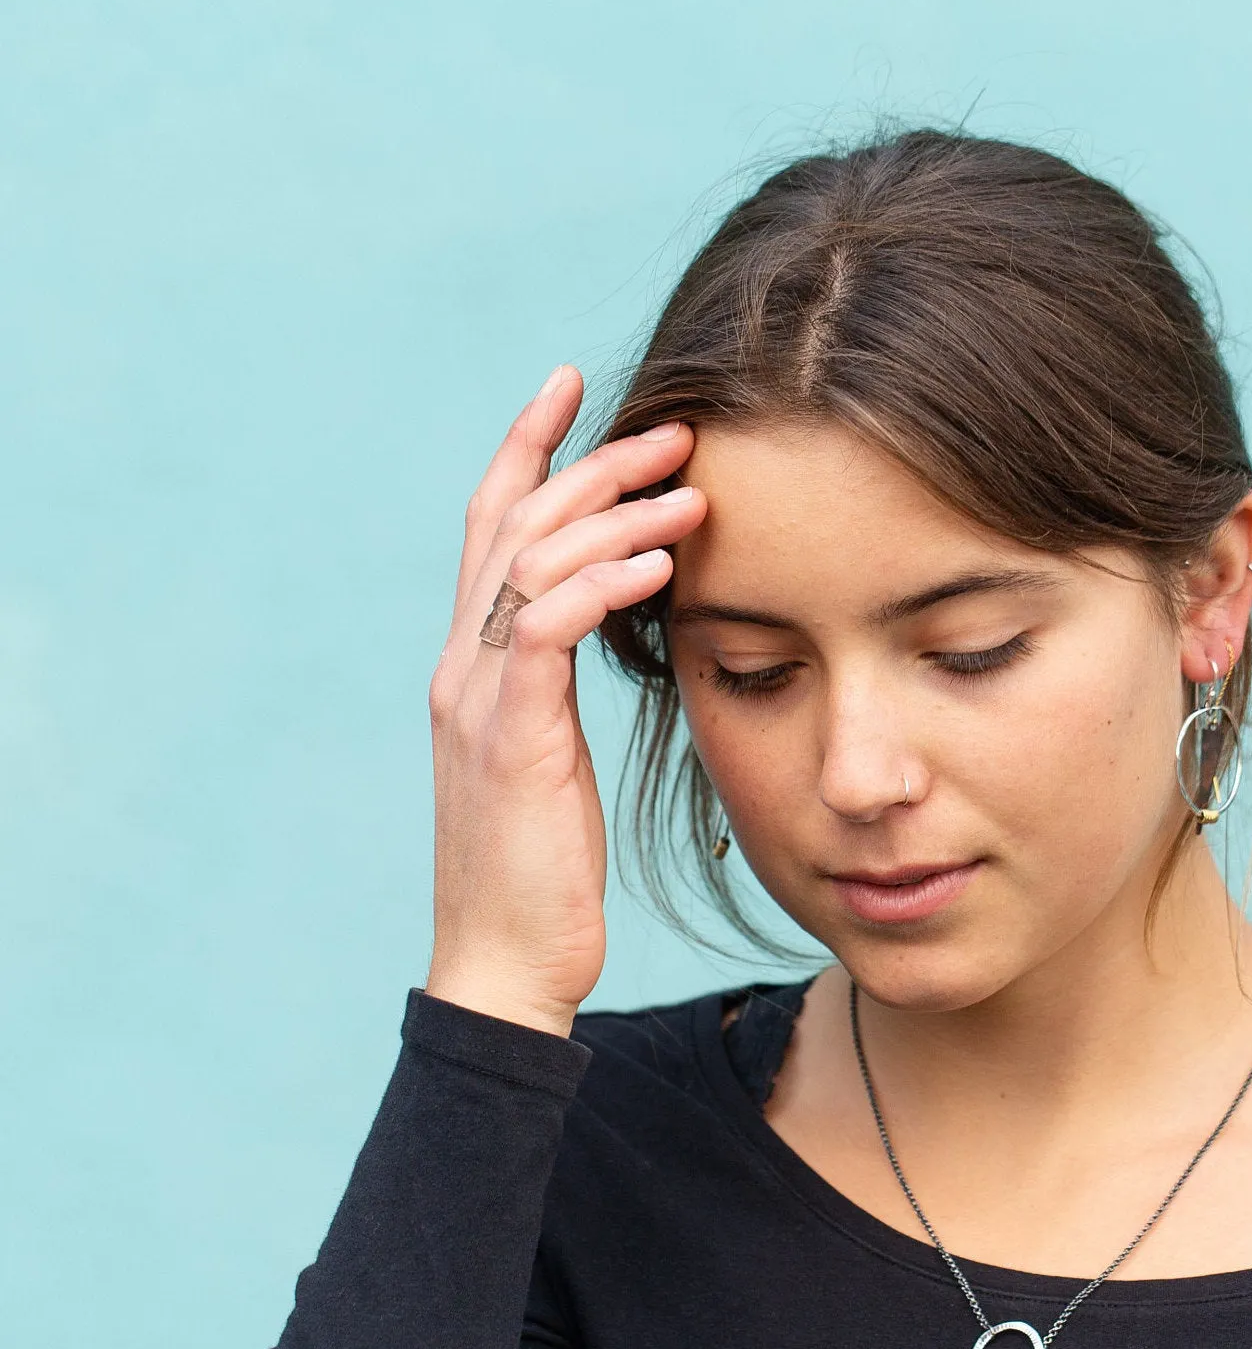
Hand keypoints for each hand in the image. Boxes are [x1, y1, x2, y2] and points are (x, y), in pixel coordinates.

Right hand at [423, 367, 705, 1035]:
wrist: (507, 960)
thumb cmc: (542, 868)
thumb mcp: (549, 757)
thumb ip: (556, 687)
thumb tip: (609, 630)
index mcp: (474, 665)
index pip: (490, 528)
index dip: (526, 449)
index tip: (572, 388)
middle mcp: (463, 666)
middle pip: (515, 525)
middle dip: (590, 464)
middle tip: (673, 430)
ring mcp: (478, 700)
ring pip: (533, 564)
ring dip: (616, 517)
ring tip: (693, 492)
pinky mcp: (510, 740)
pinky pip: (546, 632)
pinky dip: (602, 588)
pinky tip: (661, 566)